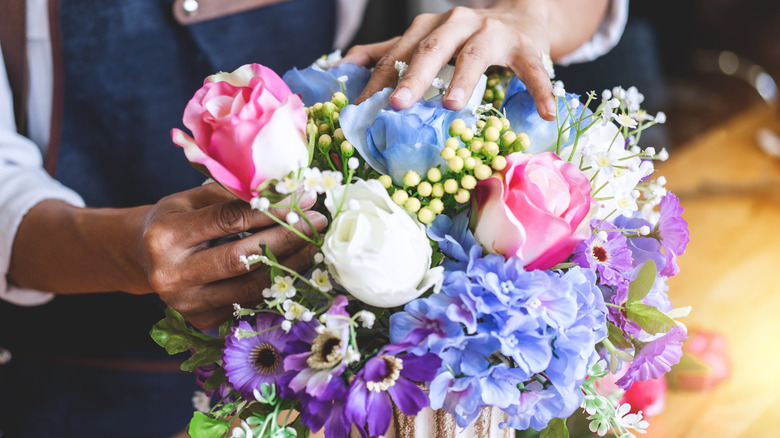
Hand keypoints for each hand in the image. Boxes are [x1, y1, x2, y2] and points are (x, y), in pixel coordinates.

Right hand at [138, 183, 325, 328]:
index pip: (229, 220)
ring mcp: (186, 303)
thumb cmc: (174, 220)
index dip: (272, 209)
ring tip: (314, 245)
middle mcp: (172, 274)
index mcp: (166, 236)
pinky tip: (296, 267)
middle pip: (242, 258)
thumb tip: (289, 191)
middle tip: (317, 222)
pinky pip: (249, 302)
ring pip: (251, 286)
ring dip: (290, 265)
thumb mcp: (191, 198)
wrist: (142, 258)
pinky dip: (275, 284)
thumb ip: (233, 195)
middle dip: (287, 238)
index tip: (304, 199)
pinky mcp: (201, 320)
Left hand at [342, 0, 608, 119]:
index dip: (379, 80)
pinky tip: (546, 113)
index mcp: (430, 27)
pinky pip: (533, 70)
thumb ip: (389, 52)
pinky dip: (539, 90)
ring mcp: (494, 33)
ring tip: (452, 105)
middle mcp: (458, 23)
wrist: (521, 15)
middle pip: (432, 48)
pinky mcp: (526, 47)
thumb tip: (344, 65)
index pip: (399, 53)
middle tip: (397, 105)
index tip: (361, 109)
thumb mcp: (427, 40)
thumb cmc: (466, 38)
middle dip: (413, 76)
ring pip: (476, 54)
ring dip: (464, 79)